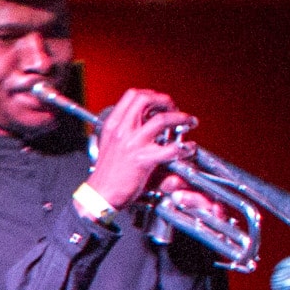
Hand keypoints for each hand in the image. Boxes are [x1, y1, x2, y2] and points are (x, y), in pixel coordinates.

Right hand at [85, 88, 196, 214]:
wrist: (100, 194)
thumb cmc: (107, 173)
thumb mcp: (111, 145)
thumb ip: (125, 133)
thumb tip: (146, 125)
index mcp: (113, 124)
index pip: (133, 95)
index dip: (151, 95)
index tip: (161, 103)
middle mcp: (122, 130)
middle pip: (146, 100)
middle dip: (166, 101)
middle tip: (175, 109)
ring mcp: (132, 143)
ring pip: (161, 119)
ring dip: (180, 118)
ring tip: (189, 122)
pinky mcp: (143, 159)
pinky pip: (169, 148)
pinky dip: (184, 147)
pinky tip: (188, 149)